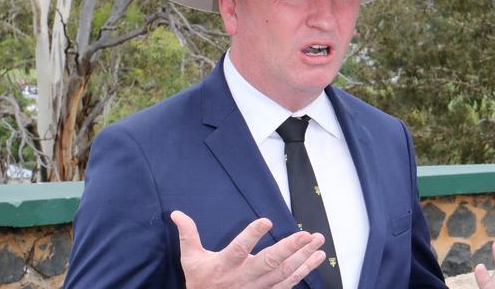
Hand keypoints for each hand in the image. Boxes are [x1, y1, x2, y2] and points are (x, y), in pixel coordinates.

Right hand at [171, 211, 325, 288]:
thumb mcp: (191, 259)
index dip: (252, 235)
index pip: (239, 249)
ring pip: (284, 273)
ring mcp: (258, 288)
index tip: (266, 220)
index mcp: (225, 266)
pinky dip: (304, 271)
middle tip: (306, 234)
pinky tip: (316, 259)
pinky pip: (289, 283)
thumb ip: (188, 235)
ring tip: (318, 241)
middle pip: (269, 263)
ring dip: (303, 257)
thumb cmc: (200, 283)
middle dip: (289, 248)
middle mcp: (244, 278)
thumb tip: (177, 213)